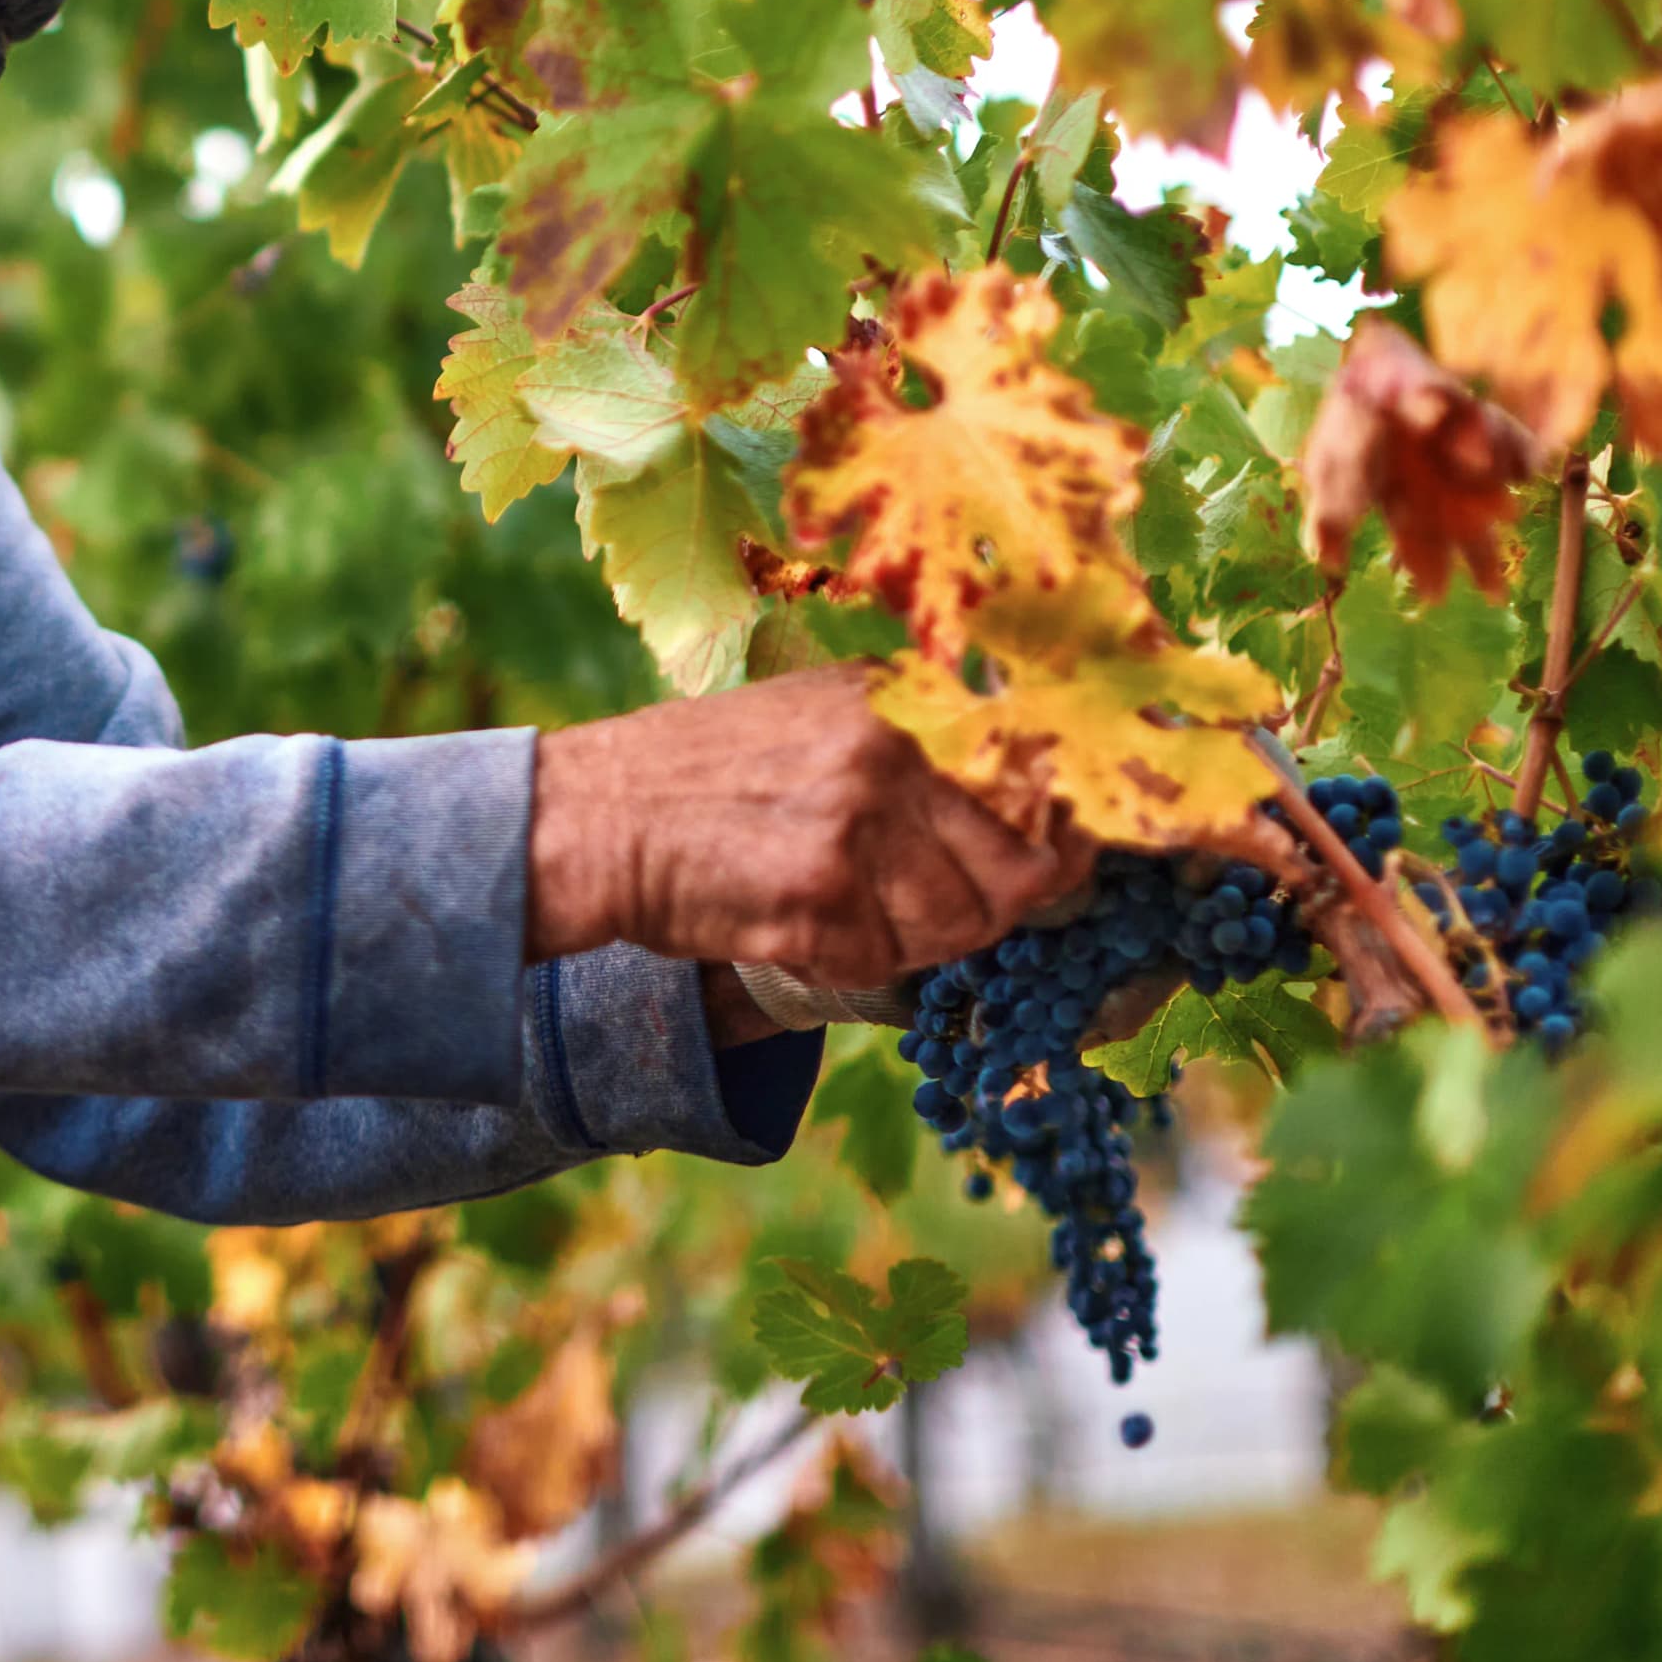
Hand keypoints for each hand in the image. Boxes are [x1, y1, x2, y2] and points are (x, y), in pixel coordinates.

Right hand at [525, 666, 1095, 986]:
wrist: (594, 815)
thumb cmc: (704, 777)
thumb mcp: (819, 718)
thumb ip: (918, 748)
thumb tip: (1042, 815)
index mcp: (899, 698)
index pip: (1042, 776)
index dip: (1067, 837)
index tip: (1066, 863)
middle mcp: (890, 747)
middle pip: (1017, 871)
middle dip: (979, 908)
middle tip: (910, 905)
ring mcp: (858, 819)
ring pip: (956, 927)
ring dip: (904, 939)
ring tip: (832, 902)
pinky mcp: (821, 892)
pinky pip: (881, 963)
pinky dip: (841, 962)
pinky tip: (787, 918)